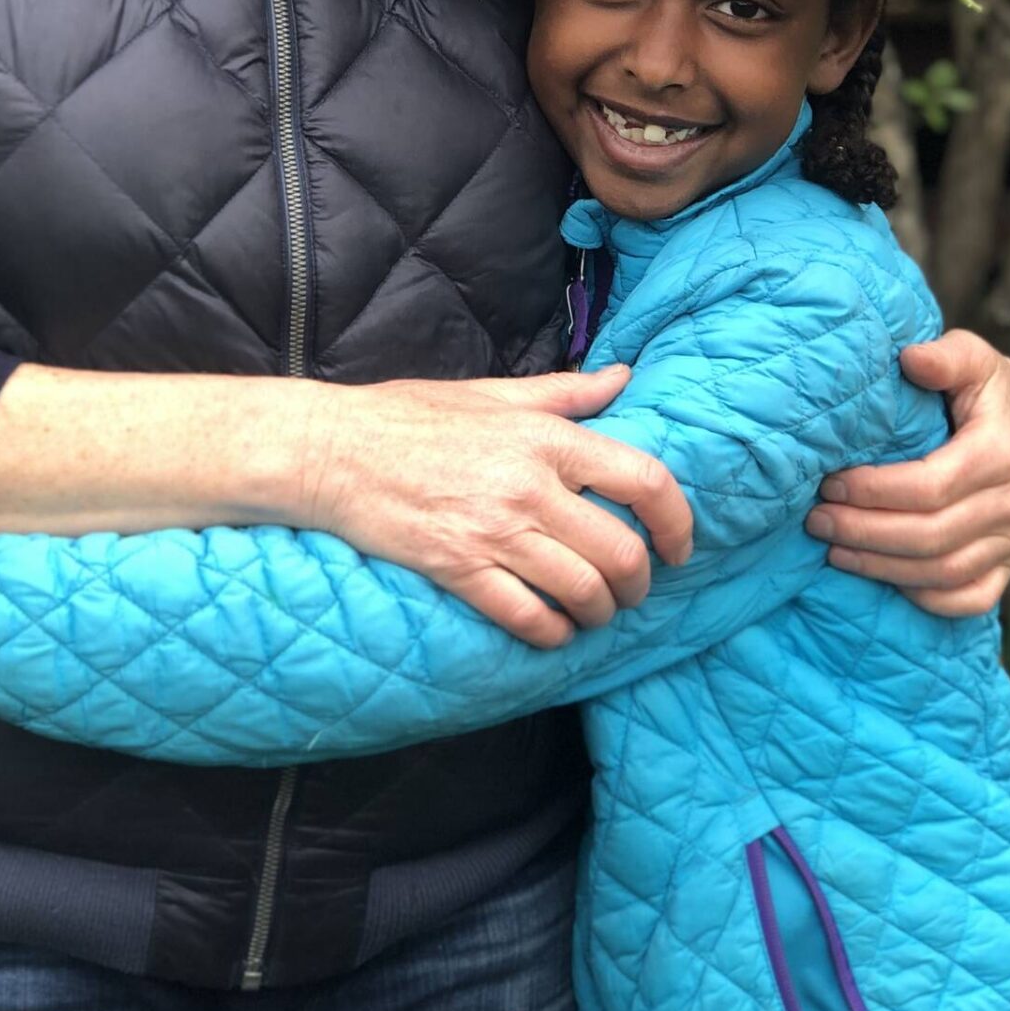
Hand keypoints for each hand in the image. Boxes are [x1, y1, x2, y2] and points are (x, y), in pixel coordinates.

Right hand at [303, 367, 692, 648]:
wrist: (331, 451)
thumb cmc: (407, 417)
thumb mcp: (491, 393)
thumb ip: (564, 393)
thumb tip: (623, 377)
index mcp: (544, 437)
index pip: (644, 480)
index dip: (677, 521)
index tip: (679, 545)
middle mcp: (529, 486)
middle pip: (621, 552)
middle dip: (638, 583)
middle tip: (630, 590)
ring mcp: (495, 532)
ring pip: (582, 591)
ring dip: (599, 612)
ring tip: (592, 611)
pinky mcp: (460, 570)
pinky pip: (528, 617)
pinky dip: (551, 633)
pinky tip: (550, 628)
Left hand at [802, 331, 1009, 618]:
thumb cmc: (980, 386)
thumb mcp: (969, 357)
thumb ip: (945, 355)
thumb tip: (911, 358)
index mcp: (1001, 452)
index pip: (931, 486)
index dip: (874, 491)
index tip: (827, 482)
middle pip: (931, 535)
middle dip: (865, 532)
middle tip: (816, 521)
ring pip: (944, 571)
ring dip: (881, 567)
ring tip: (832, 550)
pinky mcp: (1009, 565)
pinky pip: (969, 599)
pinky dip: (923, 598)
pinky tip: (880, 579)